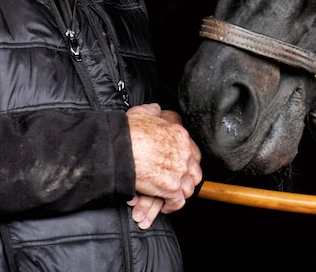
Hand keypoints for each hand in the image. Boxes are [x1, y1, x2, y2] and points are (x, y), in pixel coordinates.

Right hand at [126, 103, 201, 222]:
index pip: (193, 152)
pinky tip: (165, 205)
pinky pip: (178, 202)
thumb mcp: (142, 113)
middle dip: (187, 179)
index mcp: (180, 135)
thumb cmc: (128, 131)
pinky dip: (172, 206)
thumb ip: (153, 111)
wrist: (120, 148)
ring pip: (189, 188)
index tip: (180, 167)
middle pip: (195, 171)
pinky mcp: (171, 187)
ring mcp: (179, 171)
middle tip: (177, 183)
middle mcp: (184, 153)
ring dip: (180, 193)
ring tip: (171, 196)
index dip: (187, 162)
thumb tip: (156, 109)